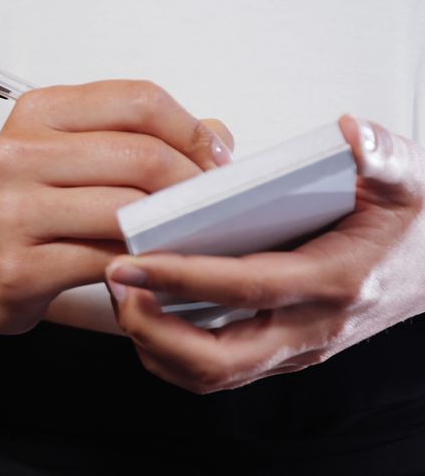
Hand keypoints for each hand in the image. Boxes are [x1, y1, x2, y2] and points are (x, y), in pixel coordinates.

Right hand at [0, 81, 233, 334]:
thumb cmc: (29, 208)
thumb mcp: (72, 155)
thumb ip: (139, 137)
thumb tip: (217, 137)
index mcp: (36, 112)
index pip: (137, 100)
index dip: (190, 131)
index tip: (214, 161)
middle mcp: (17, 154)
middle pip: (139, 155)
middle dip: (191, 184)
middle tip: (213, 206)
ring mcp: (12, 211)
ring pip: (127, 210)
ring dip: (172, 227)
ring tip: (189, 235)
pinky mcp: (18, 267)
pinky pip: (105, 260)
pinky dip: (143, 264)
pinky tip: (155, 265)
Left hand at [106, 115, 424, 393]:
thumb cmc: (408, 220)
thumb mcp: (405, 176)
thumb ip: (379, 154)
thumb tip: (349, 134)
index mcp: (335, 280)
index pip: (246, 287)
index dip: (182, 277)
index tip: (129, 260)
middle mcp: (311, 328)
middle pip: (216, 359)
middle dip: (151, 328)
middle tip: (114, 283)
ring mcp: (294, 349)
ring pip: (210, 375)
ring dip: (153, 344)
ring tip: (122, 295)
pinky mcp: (279, 354)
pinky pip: (215, 371)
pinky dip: (170, 351)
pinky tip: (146, 312)